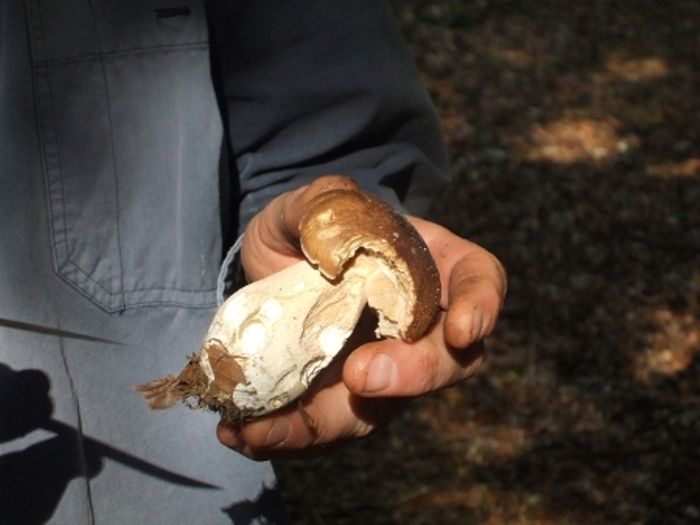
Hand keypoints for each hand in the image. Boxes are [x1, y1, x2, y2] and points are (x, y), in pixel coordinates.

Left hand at [217, 176, 506, 459]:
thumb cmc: (310, 231)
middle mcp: (420, 324)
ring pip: (380, 410)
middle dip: (411, 375)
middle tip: (360, 377)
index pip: (478, 280)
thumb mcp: (306, 206)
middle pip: (446, 361)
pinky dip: (286, 436)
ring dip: (326, 425)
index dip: (482, 305)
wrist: (276, 269)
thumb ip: (319, 202)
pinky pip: (326, 428)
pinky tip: (241, 433)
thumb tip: (326, 214)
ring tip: (263, 428)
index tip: (466, 329)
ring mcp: (384, 367)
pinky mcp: (342, 400)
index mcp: (431, 264)